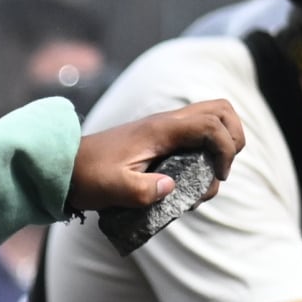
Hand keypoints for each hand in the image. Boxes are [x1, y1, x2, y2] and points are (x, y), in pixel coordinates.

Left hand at [70, 99, 245, 214]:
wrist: (66, 166)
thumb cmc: (88, 176)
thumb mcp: (114, 189)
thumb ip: (142, 191)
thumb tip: (171, 188)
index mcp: (161, 130)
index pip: (211, 123)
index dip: (226, 148)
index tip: (218, 176)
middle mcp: (167, 123)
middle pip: (220, 110)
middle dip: (234, 137)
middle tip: (223, 168)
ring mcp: (165, 130)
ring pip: (211, 120)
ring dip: (222, 146)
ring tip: (206, 180)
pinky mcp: (161, 140)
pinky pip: (197, 135)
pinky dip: (206, 152)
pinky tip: (190, 181)